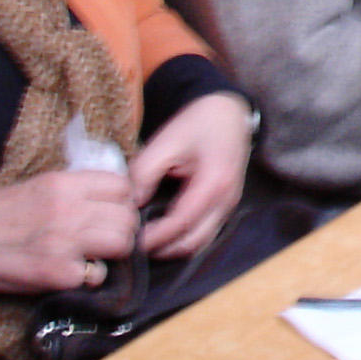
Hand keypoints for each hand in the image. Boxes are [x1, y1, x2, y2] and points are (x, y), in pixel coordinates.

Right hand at [0, 168, 138, 294]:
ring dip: (113, 252)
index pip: (122, 185)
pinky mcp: (58, 274)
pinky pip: (96, 276)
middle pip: (127, 216)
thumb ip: (76, 189)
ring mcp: (66, 243)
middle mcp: (70, 210)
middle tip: (108, 236)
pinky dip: (88, 278)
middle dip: (123, 228)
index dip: (124, 199)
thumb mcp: (39, 185)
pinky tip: (71, 272)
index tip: (115, 209)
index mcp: (65, 183)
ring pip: (122, 244)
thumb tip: (110, 195)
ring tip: (96, 254)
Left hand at [130, 91, 254, 259]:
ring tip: (148, 240)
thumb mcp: (166, 141)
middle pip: (193, 242)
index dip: (155, 236)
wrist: (228, 111)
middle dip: (163, 248)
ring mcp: (230, 205)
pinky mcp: (226, 205)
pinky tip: (165, 232)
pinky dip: (185, 238)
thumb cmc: (199, 122)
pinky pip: (206, 233)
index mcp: (214, 182)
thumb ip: (144, 173)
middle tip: (135, 244)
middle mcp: (227, 199)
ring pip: (201, 243)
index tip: (131, 240)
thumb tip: (130, 204)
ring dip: (174, 247)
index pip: (182, 223)